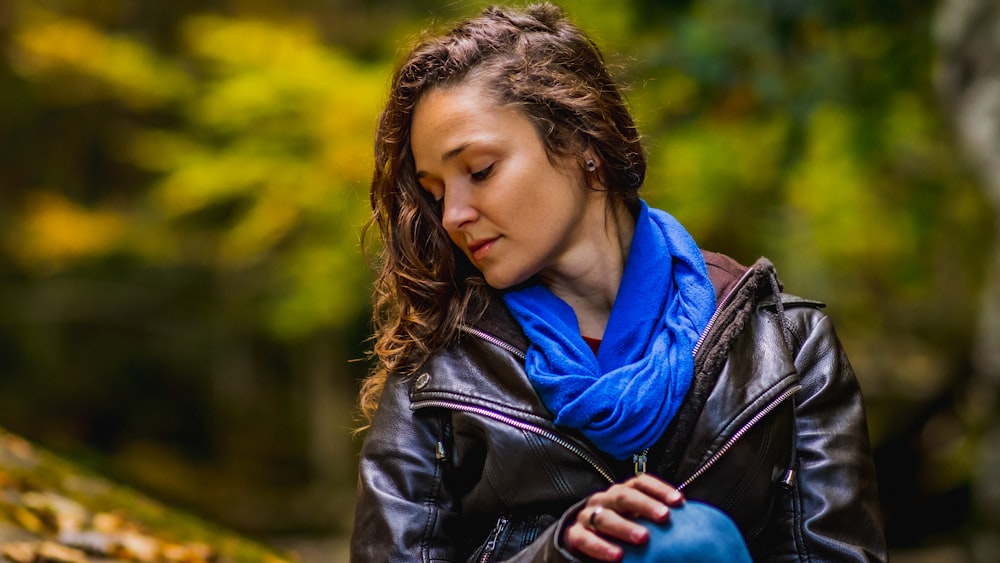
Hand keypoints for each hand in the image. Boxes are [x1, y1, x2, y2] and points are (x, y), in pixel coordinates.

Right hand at [563, 474, 684, 561]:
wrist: (582, 543)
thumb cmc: (619, 533)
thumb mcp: (636, 523)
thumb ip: (658, 525)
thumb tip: (697, 530)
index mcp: (621, 493)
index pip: (640, 482)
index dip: (659, 489)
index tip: (679, 502)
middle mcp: (604, 500)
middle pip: (623, 495)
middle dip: (645, 504)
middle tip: (665, 517)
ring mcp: (588, 516)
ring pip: (604, 516)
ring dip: (624, 527)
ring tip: (643, 538)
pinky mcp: (574, 534)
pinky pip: (585, 539)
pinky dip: (601, 547)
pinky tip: (617, 556)